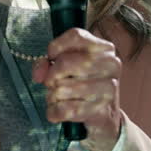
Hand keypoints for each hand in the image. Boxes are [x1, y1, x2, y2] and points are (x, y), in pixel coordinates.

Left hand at [32, 28, 122, 150]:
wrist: (104, 114)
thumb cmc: (82, 83)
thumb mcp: (66, 66)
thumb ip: (47, 63)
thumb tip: (39, 74)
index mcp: (104, 48)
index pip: (75, 36)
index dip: (55, 47)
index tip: (51, 58)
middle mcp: (111, 65)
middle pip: (64, 63)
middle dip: (51, 76)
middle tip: (53, 83)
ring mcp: (108, 88)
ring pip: (61, 89)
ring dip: (52, 96)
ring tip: (60, 97)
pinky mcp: (100, 110)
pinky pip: (63, 110)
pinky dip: (54, 112)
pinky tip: (62, 110)